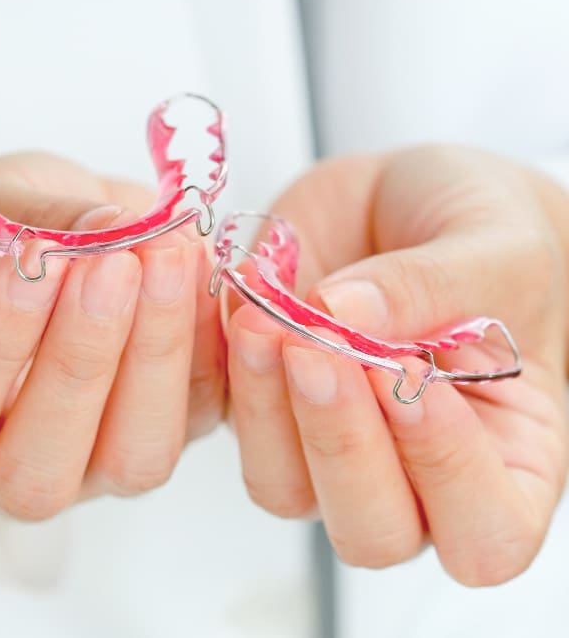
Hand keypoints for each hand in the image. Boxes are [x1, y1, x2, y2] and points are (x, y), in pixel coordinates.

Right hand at [0, 153, 224, 519]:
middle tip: (109, 261)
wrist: (61, 239)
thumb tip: (107, 227)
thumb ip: (22, 221)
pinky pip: (203, 412)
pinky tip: (198, 265)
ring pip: (133, 459)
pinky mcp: (174, 436)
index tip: (30, 259)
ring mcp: (98, 470)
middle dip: (79, 361)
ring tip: (164, 256)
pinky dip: (208, 339)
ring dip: (155, 354)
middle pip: (38, 472)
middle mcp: (10, 475)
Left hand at [227, 145, 568, 584]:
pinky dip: (220, 367)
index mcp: (505, 460)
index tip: (412, 383)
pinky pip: (222, 419)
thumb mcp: (492, 246)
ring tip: (263, 318)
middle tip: (317, 350)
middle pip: (369, 531)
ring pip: (281, 487)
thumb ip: (429, 286)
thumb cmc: (481, 231)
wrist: (407, 193)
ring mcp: (324, 449)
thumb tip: (338, 312)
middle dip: (339, 443)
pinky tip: (236, 300)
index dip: (446, 474)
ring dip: (266, 409)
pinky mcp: (259, 406)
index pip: (483, 532)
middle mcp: (411, 476)